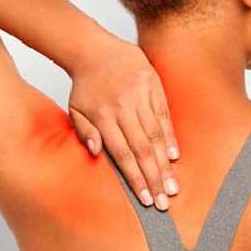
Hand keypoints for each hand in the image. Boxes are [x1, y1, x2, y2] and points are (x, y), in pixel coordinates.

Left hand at [67, 35, 179, 208]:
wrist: (95, 49)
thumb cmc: (85, 85)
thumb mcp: (75, 110)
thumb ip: (84, 132)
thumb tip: (96, 153)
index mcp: (103, 117)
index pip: (122, 154)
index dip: (135, 177)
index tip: (145, 198)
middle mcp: (123, 108)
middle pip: (142, 149)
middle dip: (154, 177)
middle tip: (165, 202)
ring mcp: (140, 96)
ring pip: (155, 134)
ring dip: (165, 162)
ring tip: (173, 184)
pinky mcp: (153, 85)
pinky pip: (164, 114)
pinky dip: (170, 136)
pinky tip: (175, 155)